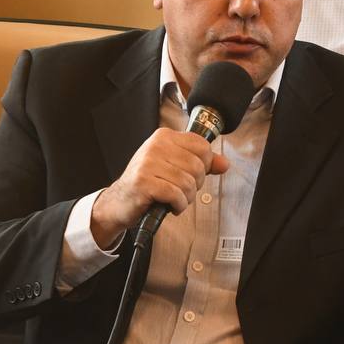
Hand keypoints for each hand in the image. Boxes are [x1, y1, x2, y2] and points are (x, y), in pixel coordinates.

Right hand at [90, 128, 229, 248]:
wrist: (119, 201)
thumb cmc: (148, 183)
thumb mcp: (174, 167)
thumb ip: (201, 164)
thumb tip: (224, 164)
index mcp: (164, 136)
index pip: (202, 146)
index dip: (204, 165)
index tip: (191, 175)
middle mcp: (156, 146)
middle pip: (198, 166)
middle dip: (195, 185)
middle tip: (181, 191)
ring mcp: (148, 163)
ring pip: (188, 182)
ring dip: (186, 198)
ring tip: (174, 199)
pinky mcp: (144, 182)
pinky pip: (176, 194)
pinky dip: (178, 205)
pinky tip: (170, 206)